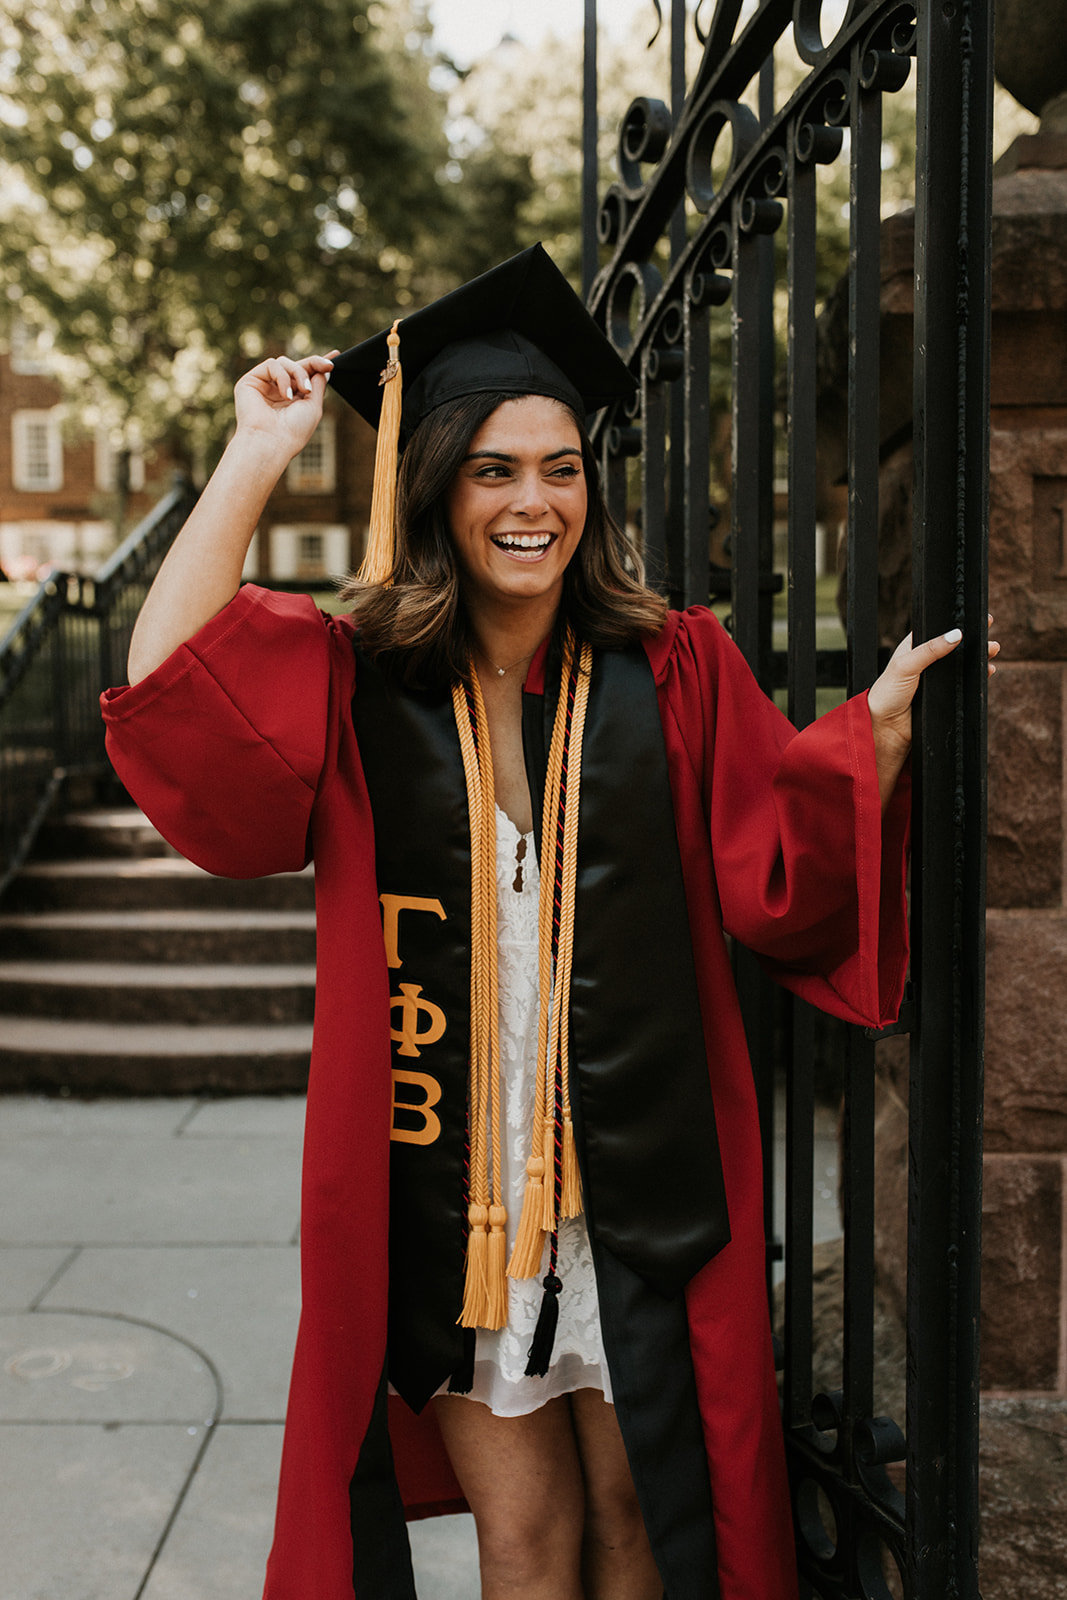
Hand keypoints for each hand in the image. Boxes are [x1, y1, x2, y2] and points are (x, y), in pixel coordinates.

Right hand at [233, 350, 338, 461]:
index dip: (318, 364)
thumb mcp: (313, 407)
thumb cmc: (293, 431)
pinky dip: (283, 377)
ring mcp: (264, 385)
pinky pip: (272, 365)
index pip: (305, 375)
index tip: (335, 356)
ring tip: (304, 392)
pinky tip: (286, 395)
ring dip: (299, 374)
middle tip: (327, 366)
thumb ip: (318, 385)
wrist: (271, 443)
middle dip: (313, 364)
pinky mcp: (251, 381)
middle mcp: (277, 390)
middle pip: (296, 365)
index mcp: (292, 398)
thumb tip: (325, 368)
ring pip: (285, 363)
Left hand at [867, 618, 998, 809]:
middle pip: (953, 646)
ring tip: (992, 651)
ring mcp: (935, 680)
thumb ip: (929, 650)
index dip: (954, 624)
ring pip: (961, 664)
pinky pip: (963, 683)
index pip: (937, 630)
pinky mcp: (942, 696)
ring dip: (977, 657)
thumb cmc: (886, 695)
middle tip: (989, 633)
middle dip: (972, 640)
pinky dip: (976, 676)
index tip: (974, 616)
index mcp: (913, 648)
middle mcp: (925, 662)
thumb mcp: (905, 666)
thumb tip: (955, 635)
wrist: (885, 729)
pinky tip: (986, 671)